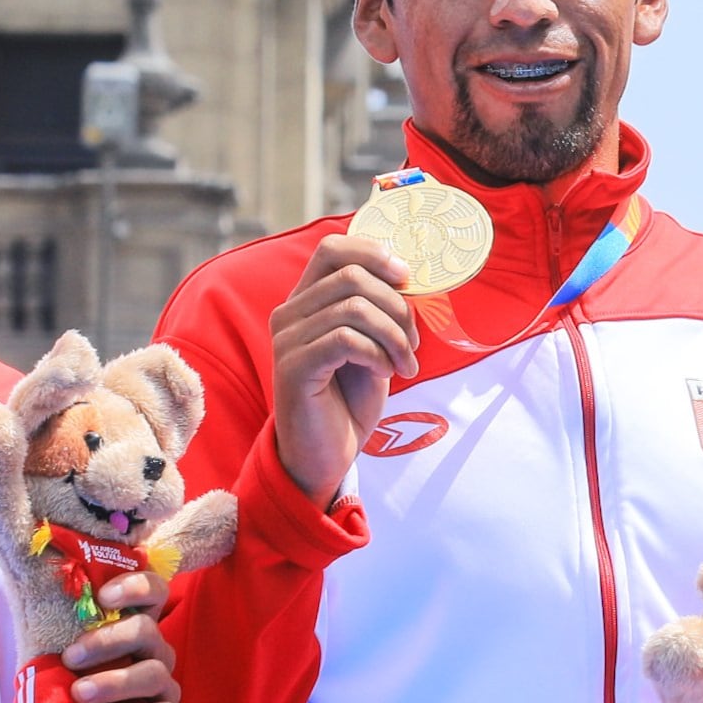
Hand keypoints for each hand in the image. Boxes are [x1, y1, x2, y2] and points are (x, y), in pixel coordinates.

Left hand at [66, 571, 182, 702]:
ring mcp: (166, 689)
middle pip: (147, 631)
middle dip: (106, 641)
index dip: (136, 586)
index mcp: (131, 630)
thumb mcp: (54, 659)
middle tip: (70, 657)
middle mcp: (154, 654)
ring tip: (80, 693)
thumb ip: (56, 630)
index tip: (103, 597)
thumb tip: (33, 593)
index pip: (152, 592)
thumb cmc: (66, 695)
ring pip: (153, 673)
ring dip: (114, 681)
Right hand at [269, 234, 420, 506]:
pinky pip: (346, 340)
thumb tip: (407, 276)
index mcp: (306, 300)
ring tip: (406, 365)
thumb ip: (379, 310)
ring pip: (354, 308)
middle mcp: (289, 313)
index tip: (407, 277)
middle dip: (397, 306)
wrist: (325, 453)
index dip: (373, 253)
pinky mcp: (294, 368)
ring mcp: (287, 340)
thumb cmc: (348, 398)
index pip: (332, 249)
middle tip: (415, 343)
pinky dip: (377, 354)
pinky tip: (385, 373)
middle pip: (351, 276)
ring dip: (394, 336)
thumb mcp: (372, 345)